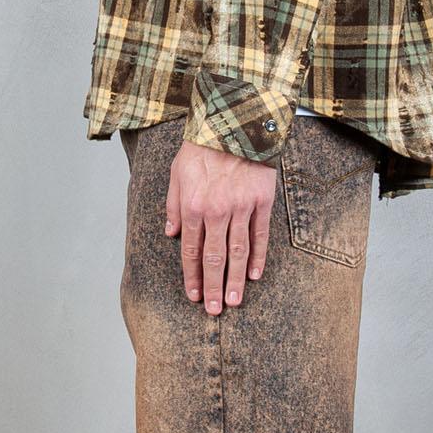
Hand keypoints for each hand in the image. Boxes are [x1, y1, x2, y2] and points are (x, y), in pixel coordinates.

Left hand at [166, 138, 276, 313]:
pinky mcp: (262, 201)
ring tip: (234, 301)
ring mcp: (241, 208)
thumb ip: (172, 205)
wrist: (234, 122)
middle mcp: (216, 211)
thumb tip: (171, 233)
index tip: (193, 296)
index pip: (190, 251)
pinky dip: (257, 256)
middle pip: (213, 258)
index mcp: (193, 206)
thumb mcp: (176, 173)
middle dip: (213, 287)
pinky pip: (260, 235)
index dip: (191, 276)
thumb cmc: (201, 148)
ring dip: (235, 280)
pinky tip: (254, 275)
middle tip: (214, 310)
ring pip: (237, 252)